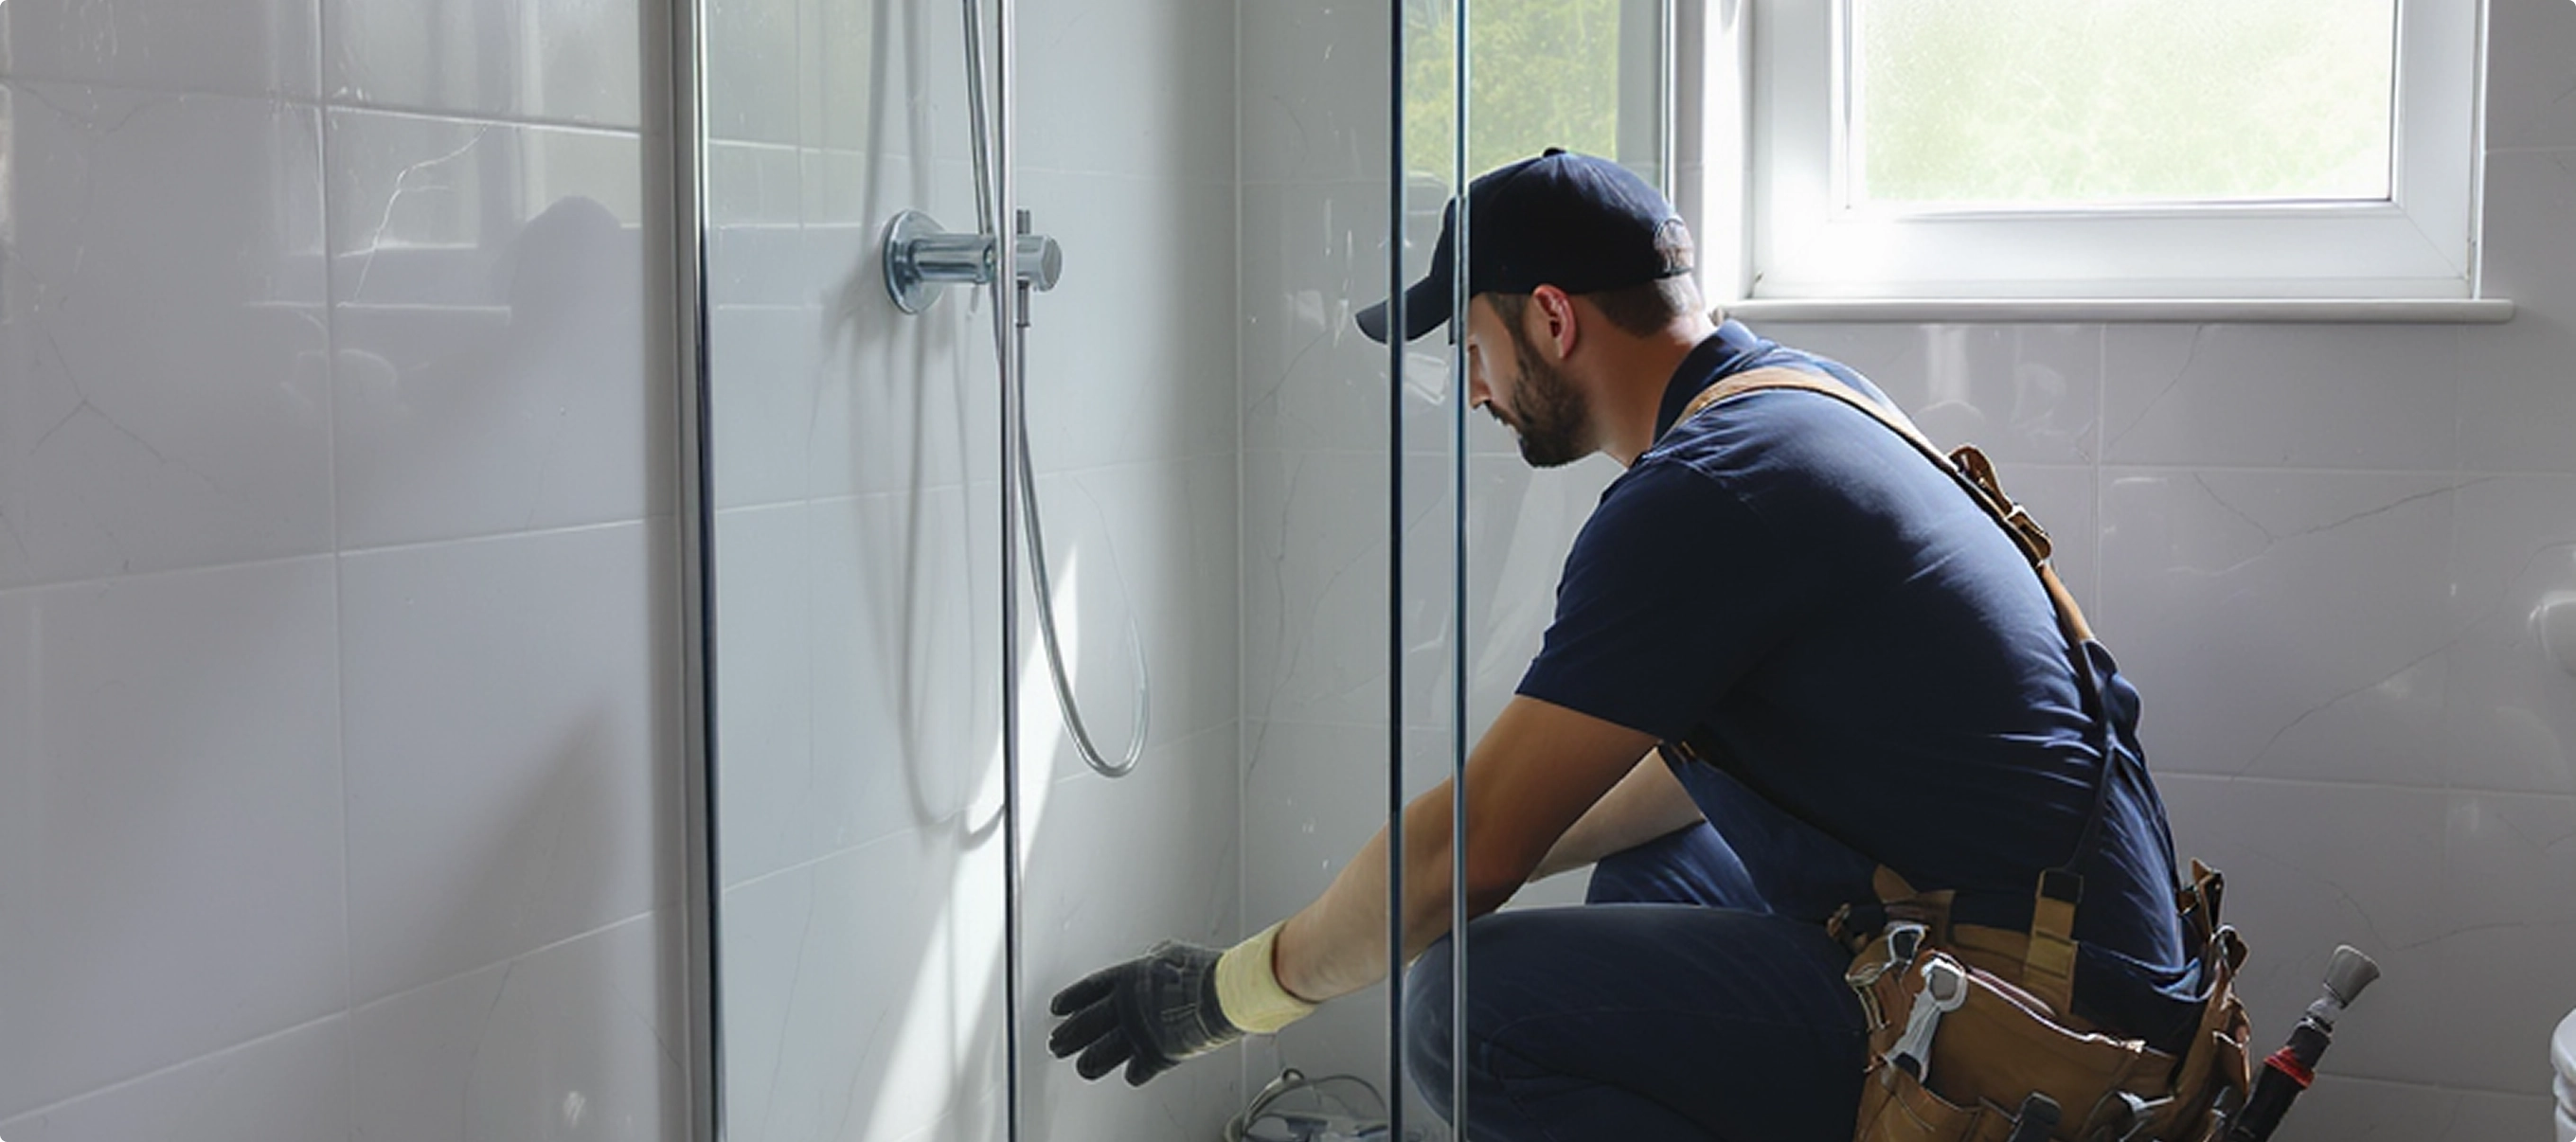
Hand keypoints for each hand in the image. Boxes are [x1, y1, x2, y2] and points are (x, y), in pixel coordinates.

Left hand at [1047, 940, 1241, 1085]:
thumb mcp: (1172, 953)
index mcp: (1127, 978)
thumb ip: (1155, 959)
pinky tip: (1132, 1073)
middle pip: (1084, 1026)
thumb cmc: (1204, 971)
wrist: (1224, 995)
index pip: (1086, 991)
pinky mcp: (1154, 1056)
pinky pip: (1135, 1072)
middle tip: (1057, 1044)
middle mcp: (1126, 1007)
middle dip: (1067, 1037)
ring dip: (1089, 1062)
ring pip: (1099, 1055)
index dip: (1069, 1000)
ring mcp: (1138, 1034)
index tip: (1058, 1009)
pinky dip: (1133, 1073)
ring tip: (1082, 1067)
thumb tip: (1154, 957)